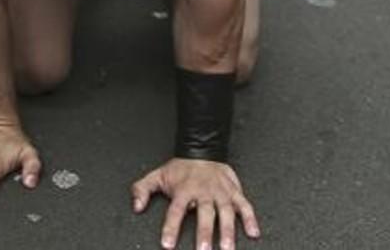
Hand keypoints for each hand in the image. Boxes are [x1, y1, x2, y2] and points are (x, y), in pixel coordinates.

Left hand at [132, 158, 259, 249]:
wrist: (202, 150)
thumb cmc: (180, 168)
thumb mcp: (157, 175)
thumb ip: (142, 190)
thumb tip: (136, 207)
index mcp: (184, 190)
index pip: (176, 211)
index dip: (171, 228)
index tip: (167, 245)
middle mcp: (204, 192)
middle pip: (205, 214)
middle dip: (204, 233)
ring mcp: (221, 192)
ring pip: (226, 212)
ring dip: (228, 231)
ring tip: (227, 248)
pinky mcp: (234, 191)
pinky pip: (244, 205)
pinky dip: (250, 218)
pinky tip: (253, 233)